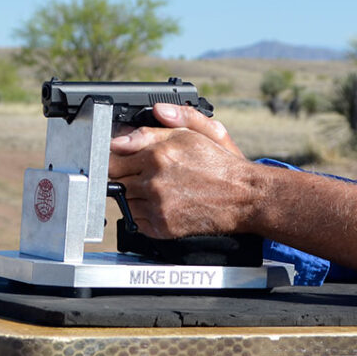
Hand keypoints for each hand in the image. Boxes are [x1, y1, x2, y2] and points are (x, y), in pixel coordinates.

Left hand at [108, 104, 253, 238]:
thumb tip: (124, 135)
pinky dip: (142, 213)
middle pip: (115, 180)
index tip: (123, 159)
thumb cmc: (220, 164)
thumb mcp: (193, 133)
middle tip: (144, 174)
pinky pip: (135, 220)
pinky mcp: (162, 227)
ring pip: (124, 201)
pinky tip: (161, 204)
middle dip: (126, 175)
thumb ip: (155, 128)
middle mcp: (154, 181)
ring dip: (133, 196)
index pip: (112, 158)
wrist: (244, 196)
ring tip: (158, 189)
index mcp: (158, 155)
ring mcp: (157, 206)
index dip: (117, 158)